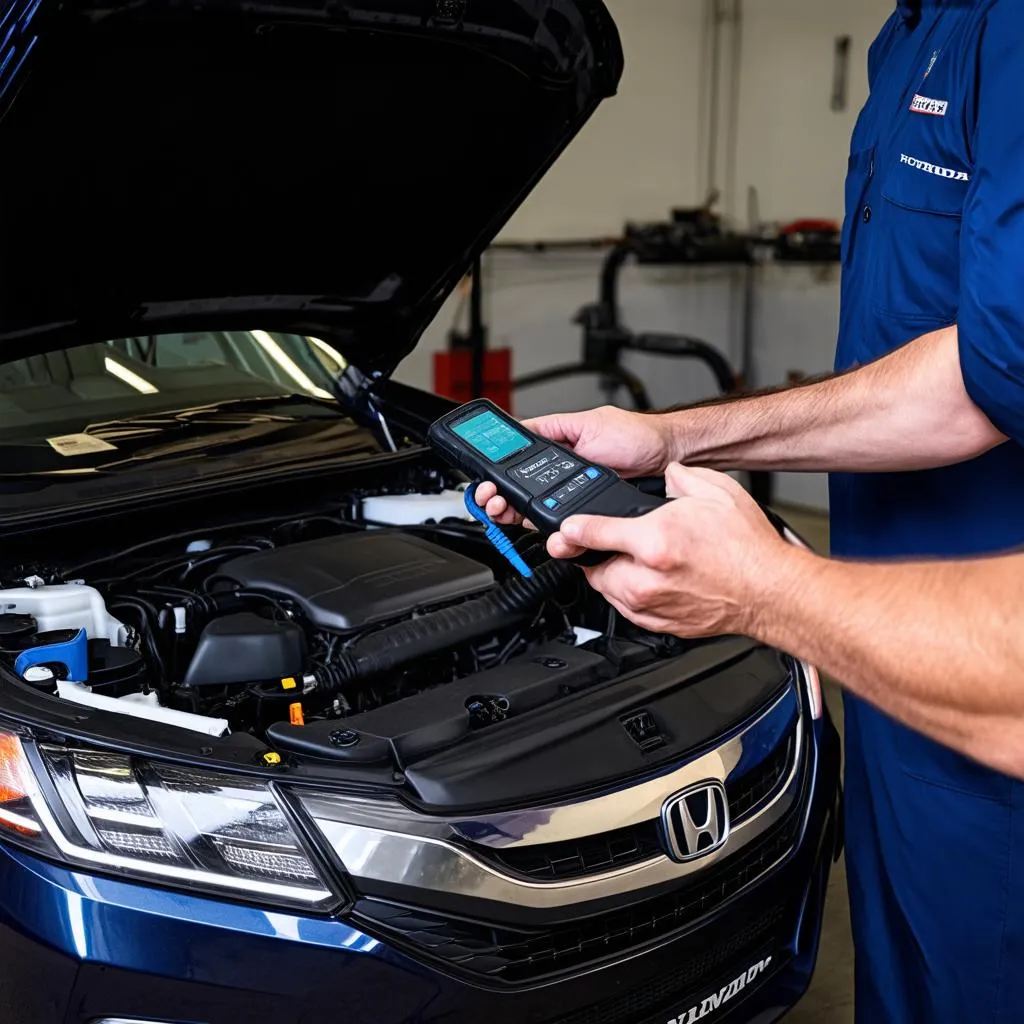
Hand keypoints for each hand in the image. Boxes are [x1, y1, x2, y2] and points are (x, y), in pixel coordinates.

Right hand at [474, 406, 672, 525]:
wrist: (665, 459)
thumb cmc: (635, 436)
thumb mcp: (587, 423)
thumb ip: (552, 428)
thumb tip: (520, 427)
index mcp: (556, 447)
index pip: (514, 460)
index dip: (495, 471)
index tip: (483, 479)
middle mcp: (560, 473)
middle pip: (516, 490)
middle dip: (496, 496)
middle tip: (490, 499)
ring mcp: (571, 494)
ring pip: (532, 510)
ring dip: (512, 512)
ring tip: (503, 511)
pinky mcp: (585, 512)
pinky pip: (559, 523)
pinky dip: (546, 528)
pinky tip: (536, 526)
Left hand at [549, 464, 793, 638]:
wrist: (772, 592)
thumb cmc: (749, 548)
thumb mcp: (716, 491)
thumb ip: (680, 477)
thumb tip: (666, 473)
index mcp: (655, 541)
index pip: (592, 532)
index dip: (572, 528)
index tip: (565, 529)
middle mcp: (646, 578)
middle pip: (593, 567)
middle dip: (598, 553)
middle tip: (619, 543)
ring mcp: (651, 606)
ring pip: (607, 590)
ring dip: (613, 575)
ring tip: (641, 561)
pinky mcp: (659, 624)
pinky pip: (627, 609)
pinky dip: (631, 595)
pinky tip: (654, 580)